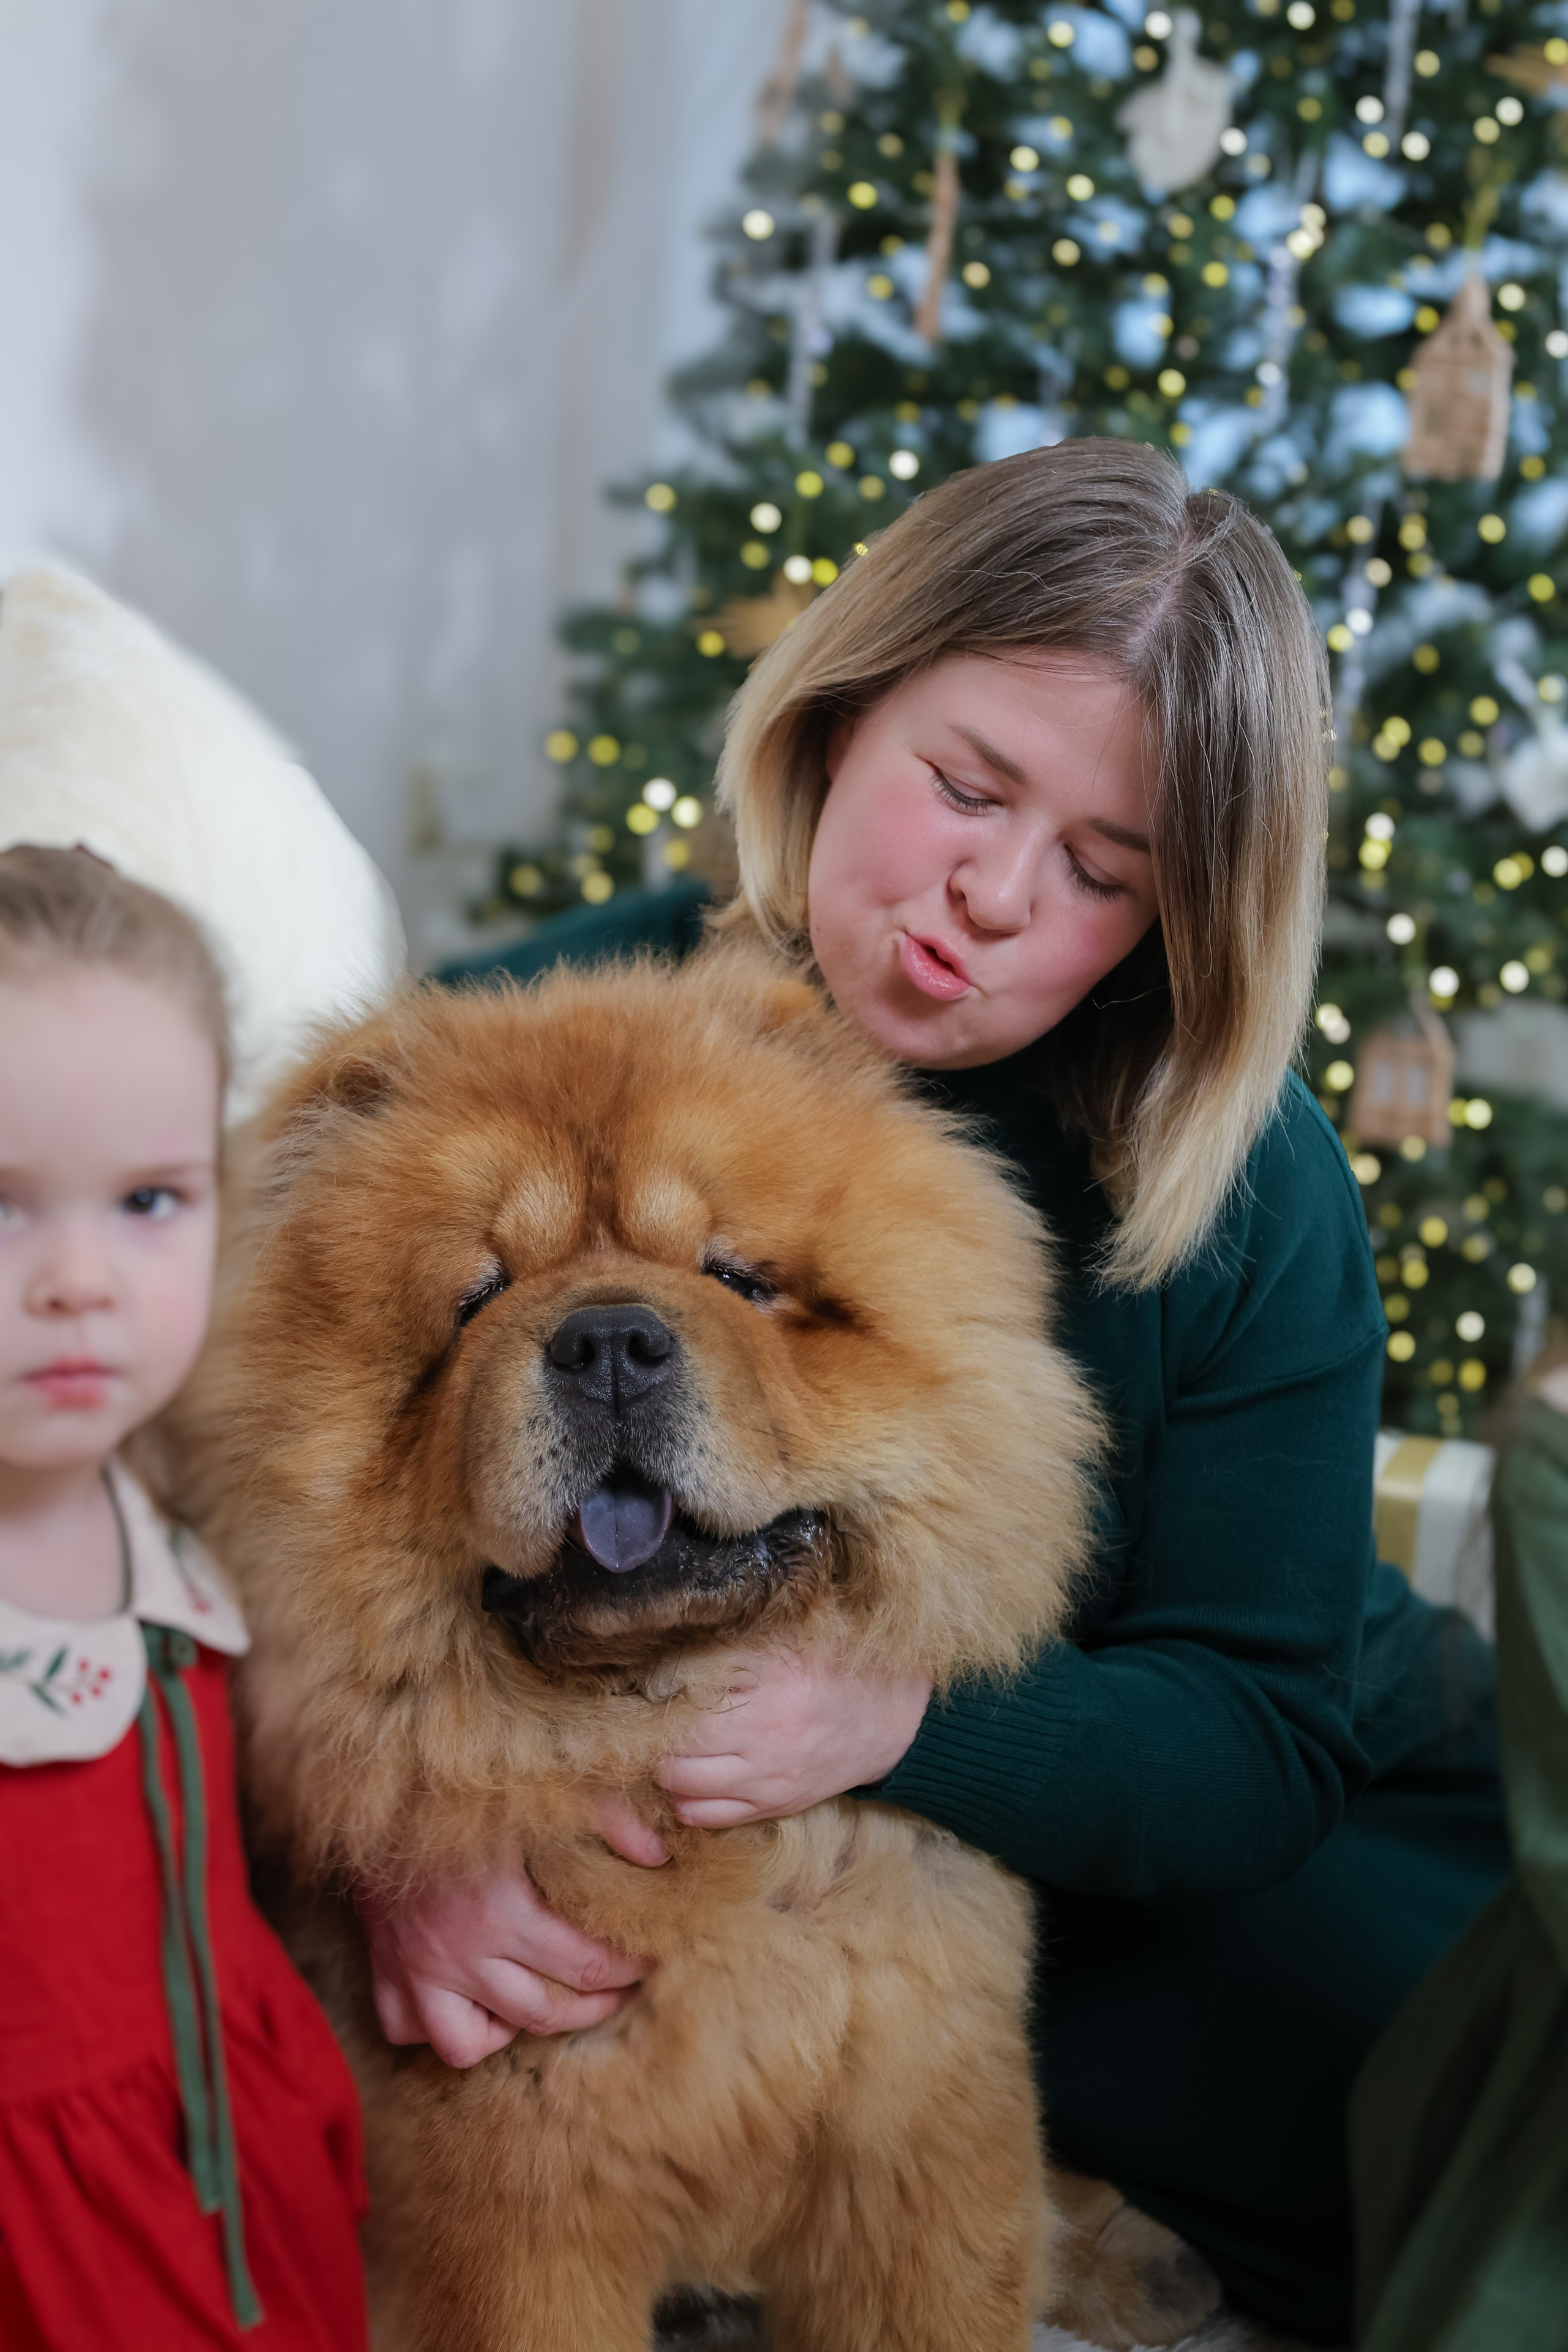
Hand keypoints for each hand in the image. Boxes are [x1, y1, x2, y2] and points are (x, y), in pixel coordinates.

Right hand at [358, 1798, 667, 2066]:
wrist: (373, 1786)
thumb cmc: (467, 1786)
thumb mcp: (546, 1788)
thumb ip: (611, 1817)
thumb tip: (659, 1855)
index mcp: (503, 1911)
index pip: (586, 1965)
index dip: (629, 1967)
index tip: (651, 1957)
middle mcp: (457, 1954)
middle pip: (544, 2013)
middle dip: (596, 2005)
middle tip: (624, 1989)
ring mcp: (415, 1971)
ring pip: (469, 2043)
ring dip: (513, 2031)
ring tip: (550, 2004)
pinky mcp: (383, 1971)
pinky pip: (411, 2032)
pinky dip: (446, 2025)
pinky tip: (476, 2001)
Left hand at [656, 1644, 931, 1828]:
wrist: (895, 1719)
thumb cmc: (839, 1665)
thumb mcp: (790, 1638)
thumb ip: (735, 1638)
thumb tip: (672, 1630)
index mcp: (771, 1692)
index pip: (683, 1704)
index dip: (651, 1694)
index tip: (640, 1683)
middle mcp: (766, 1743)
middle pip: (673, 1755)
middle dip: (651, 1736)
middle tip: (645, 1714)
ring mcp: (769, 1783)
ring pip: (681, 1791)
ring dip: (664, 1769)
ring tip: (666, 1741)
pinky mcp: (774, 1807)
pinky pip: (707, 1817)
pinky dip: (686, 1799)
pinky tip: (689, 1773)